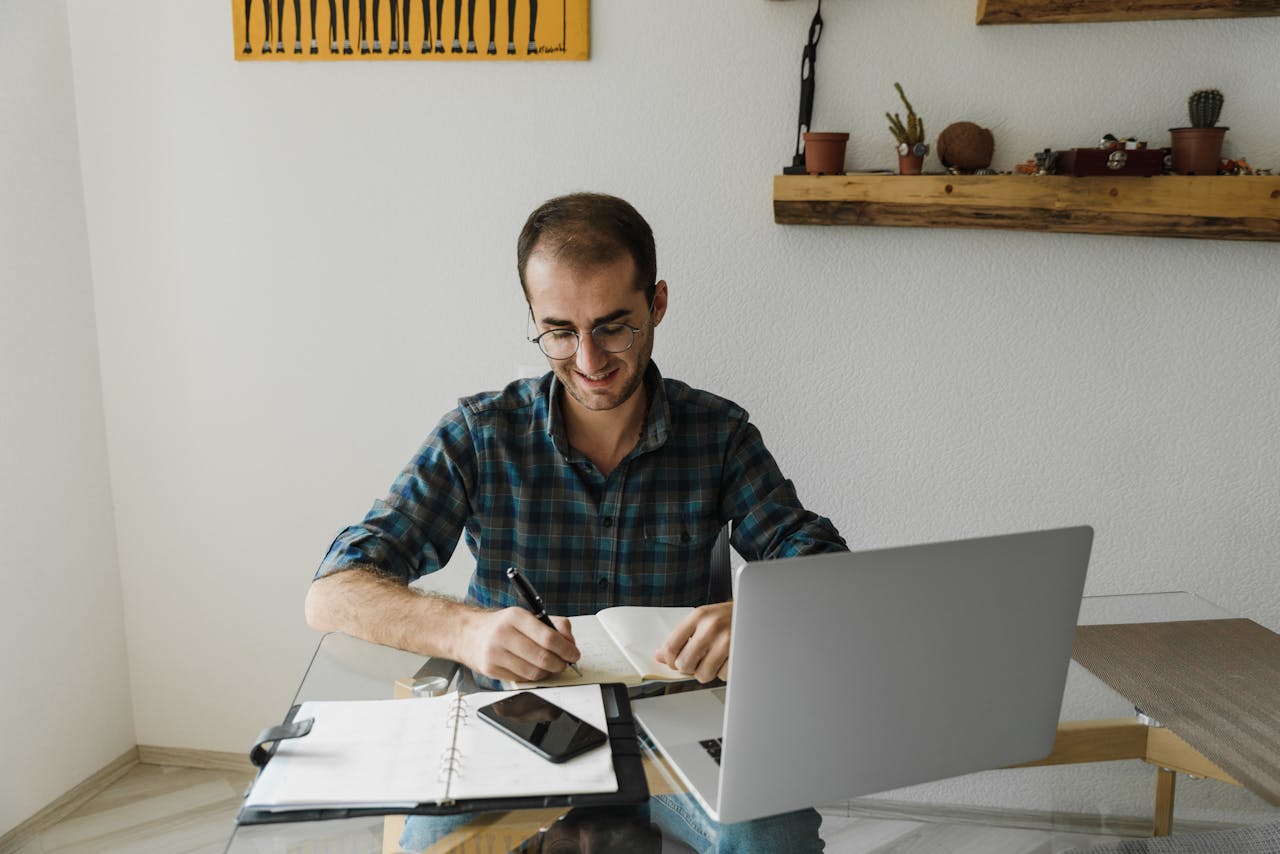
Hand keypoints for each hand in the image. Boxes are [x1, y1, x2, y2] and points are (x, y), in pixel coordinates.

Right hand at [457, 608, 579, 682]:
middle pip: (543, 658)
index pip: (548, 638)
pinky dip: (533, 677)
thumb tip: (570, 642)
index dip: (566, 649)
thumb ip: (552, 625)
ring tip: (550, 666)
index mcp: (516, 617)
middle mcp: (504, 634)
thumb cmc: (500, 625)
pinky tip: (533, 669)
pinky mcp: (491, 669)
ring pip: (534, 672)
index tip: (574, 654)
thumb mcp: (525, 616)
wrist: (467, 634)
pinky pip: (521, 679)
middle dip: (560, 664)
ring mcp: (495, 653)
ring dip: (548, 672)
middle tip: (565, 663)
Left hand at [654, 602, 732, 682]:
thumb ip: (681, 636)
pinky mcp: (740, 655)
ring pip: (703, 674)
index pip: (671, 647)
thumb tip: (660, 656)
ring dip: (707, 671)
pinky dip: (724, 672)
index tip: (674, 662)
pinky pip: (722, 676)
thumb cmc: (729, 616)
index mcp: (699, 616)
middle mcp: (712, 627)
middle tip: (696, 660)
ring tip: (714, 658)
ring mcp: (727, 642)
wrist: (757, 612)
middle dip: (689, 667)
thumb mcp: (703, 618)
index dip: (670, 660)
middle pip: (684, 664)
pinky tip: (727, 659)